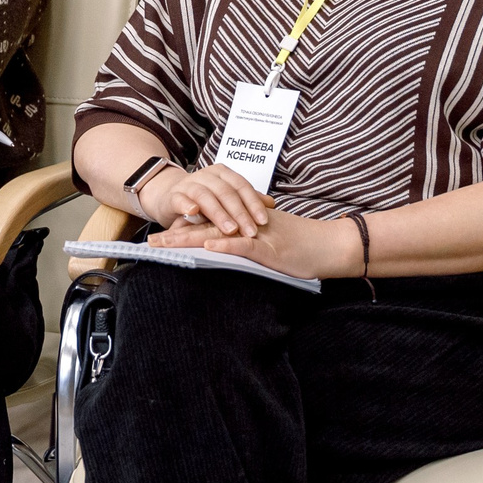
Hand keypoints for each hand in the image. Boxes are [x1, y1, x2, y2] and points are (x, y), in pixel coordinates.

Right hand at [139, 162, 271, 235]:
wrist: (169, 195)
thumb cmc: (202, 199)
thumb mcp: (226, 198)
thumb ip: (246, 199)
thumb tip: (271, 203)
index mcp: (222, 174)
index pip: (242, 186)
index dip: (253, 203)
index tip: (264, 221)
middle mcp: (206, 176)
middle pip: (226, 193)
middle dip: (240, 213)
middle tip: (250, 232)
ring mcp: (188, 185)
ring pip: (206, 196)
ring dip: (219, 214)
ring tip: (230, 230)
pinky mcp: (173, 196)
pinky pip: (180, 200)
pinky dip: (187, 206)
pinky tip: (194, 213)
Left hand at [149, 205, 360, 279]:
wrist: (331, 245)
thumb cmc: (303, 248)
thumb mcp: (270, 246)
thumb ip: (248, 249)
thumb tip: (227, 257)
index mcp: (244, 225)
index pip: (209, 225)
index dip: (183, 230)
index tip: (160, 238)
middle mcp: (246, 226)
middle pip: (205, 227)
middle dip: (176, 235)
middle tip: (150, 242)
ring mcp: (258, 236)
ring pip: (218, 234)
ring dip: (190, 239)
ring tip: (166, 244)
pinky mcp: (271, 249)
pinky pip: (244, 245)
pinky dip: (226, 245)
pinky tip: (207, 248)